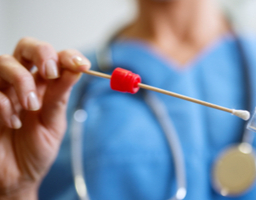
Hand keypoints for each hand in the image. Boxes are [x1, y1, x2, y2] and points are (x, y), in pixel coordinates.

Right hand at [0, 38, 89, 198]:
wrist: (16, 178)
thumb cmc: (35, 151)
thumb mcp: (53, 124)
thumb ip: (60, 97)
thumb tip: (77, 69)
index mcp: (44, 86)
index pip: (55, 57)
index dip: (68, 55)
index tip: (81, 65)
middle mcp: (21, 82)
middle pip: (26, 47)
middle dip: (42, 53)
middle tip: (51, 73)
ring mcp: (1, 91)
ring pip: (4, 62)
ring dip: (22, 80)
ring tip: (32, 106)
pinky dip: (4, 103)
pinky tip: (13, 122)